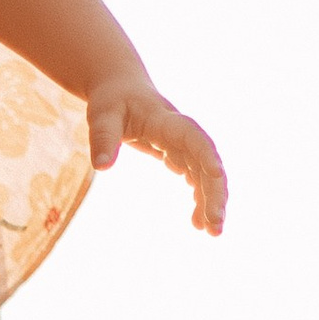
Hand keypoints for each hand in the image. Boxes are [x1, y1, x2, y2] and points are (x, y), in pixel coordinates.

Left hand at [87, 80, 227, 236]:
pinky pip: (195, 176)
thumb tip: (101, 167)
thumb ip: (102, 138)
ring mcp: (183, 144)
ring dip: (211, 200)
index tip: (217, 176)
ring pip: (205, 173)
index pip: (194, 138)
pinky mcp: (179, 153)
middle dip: (214, 193)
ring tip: (209, 232)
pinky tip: (196, 222)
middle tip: (215, 227)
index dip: (207, 156)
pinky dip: (198, 197)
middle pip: (207, 162)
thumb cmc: (111, 99)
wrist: (121, 87)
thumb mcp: (101, 115)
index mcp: (167, 121)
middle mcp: (182, 133)